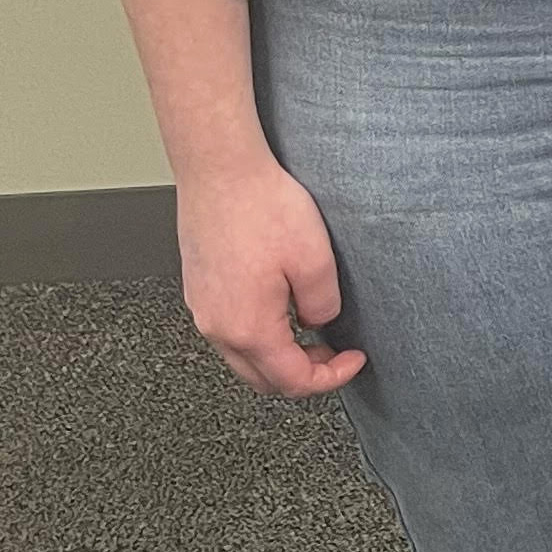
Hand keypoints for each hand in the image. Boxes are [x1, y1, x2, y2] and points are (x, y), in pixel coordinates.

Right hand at [176, 157, 364, 398]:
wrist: (219, 169)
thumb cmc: (262, 207)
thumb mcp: (315, 261)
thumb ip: (323, 305)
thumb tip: (319, 324)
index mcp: (247, 328)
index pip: (291, 381)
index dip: (331, 378)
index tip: (354, 359)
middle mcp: (216, 326)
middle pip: (262, 379)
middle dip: (302, 375)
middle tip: (334, 352)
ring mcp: (201, 308)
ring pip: (242, 357)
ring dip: (278, 356)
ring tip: (311, 330)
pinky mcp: (197, 288)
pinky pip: (229, 329)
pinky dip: (257, 335)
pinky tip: (280, 309)